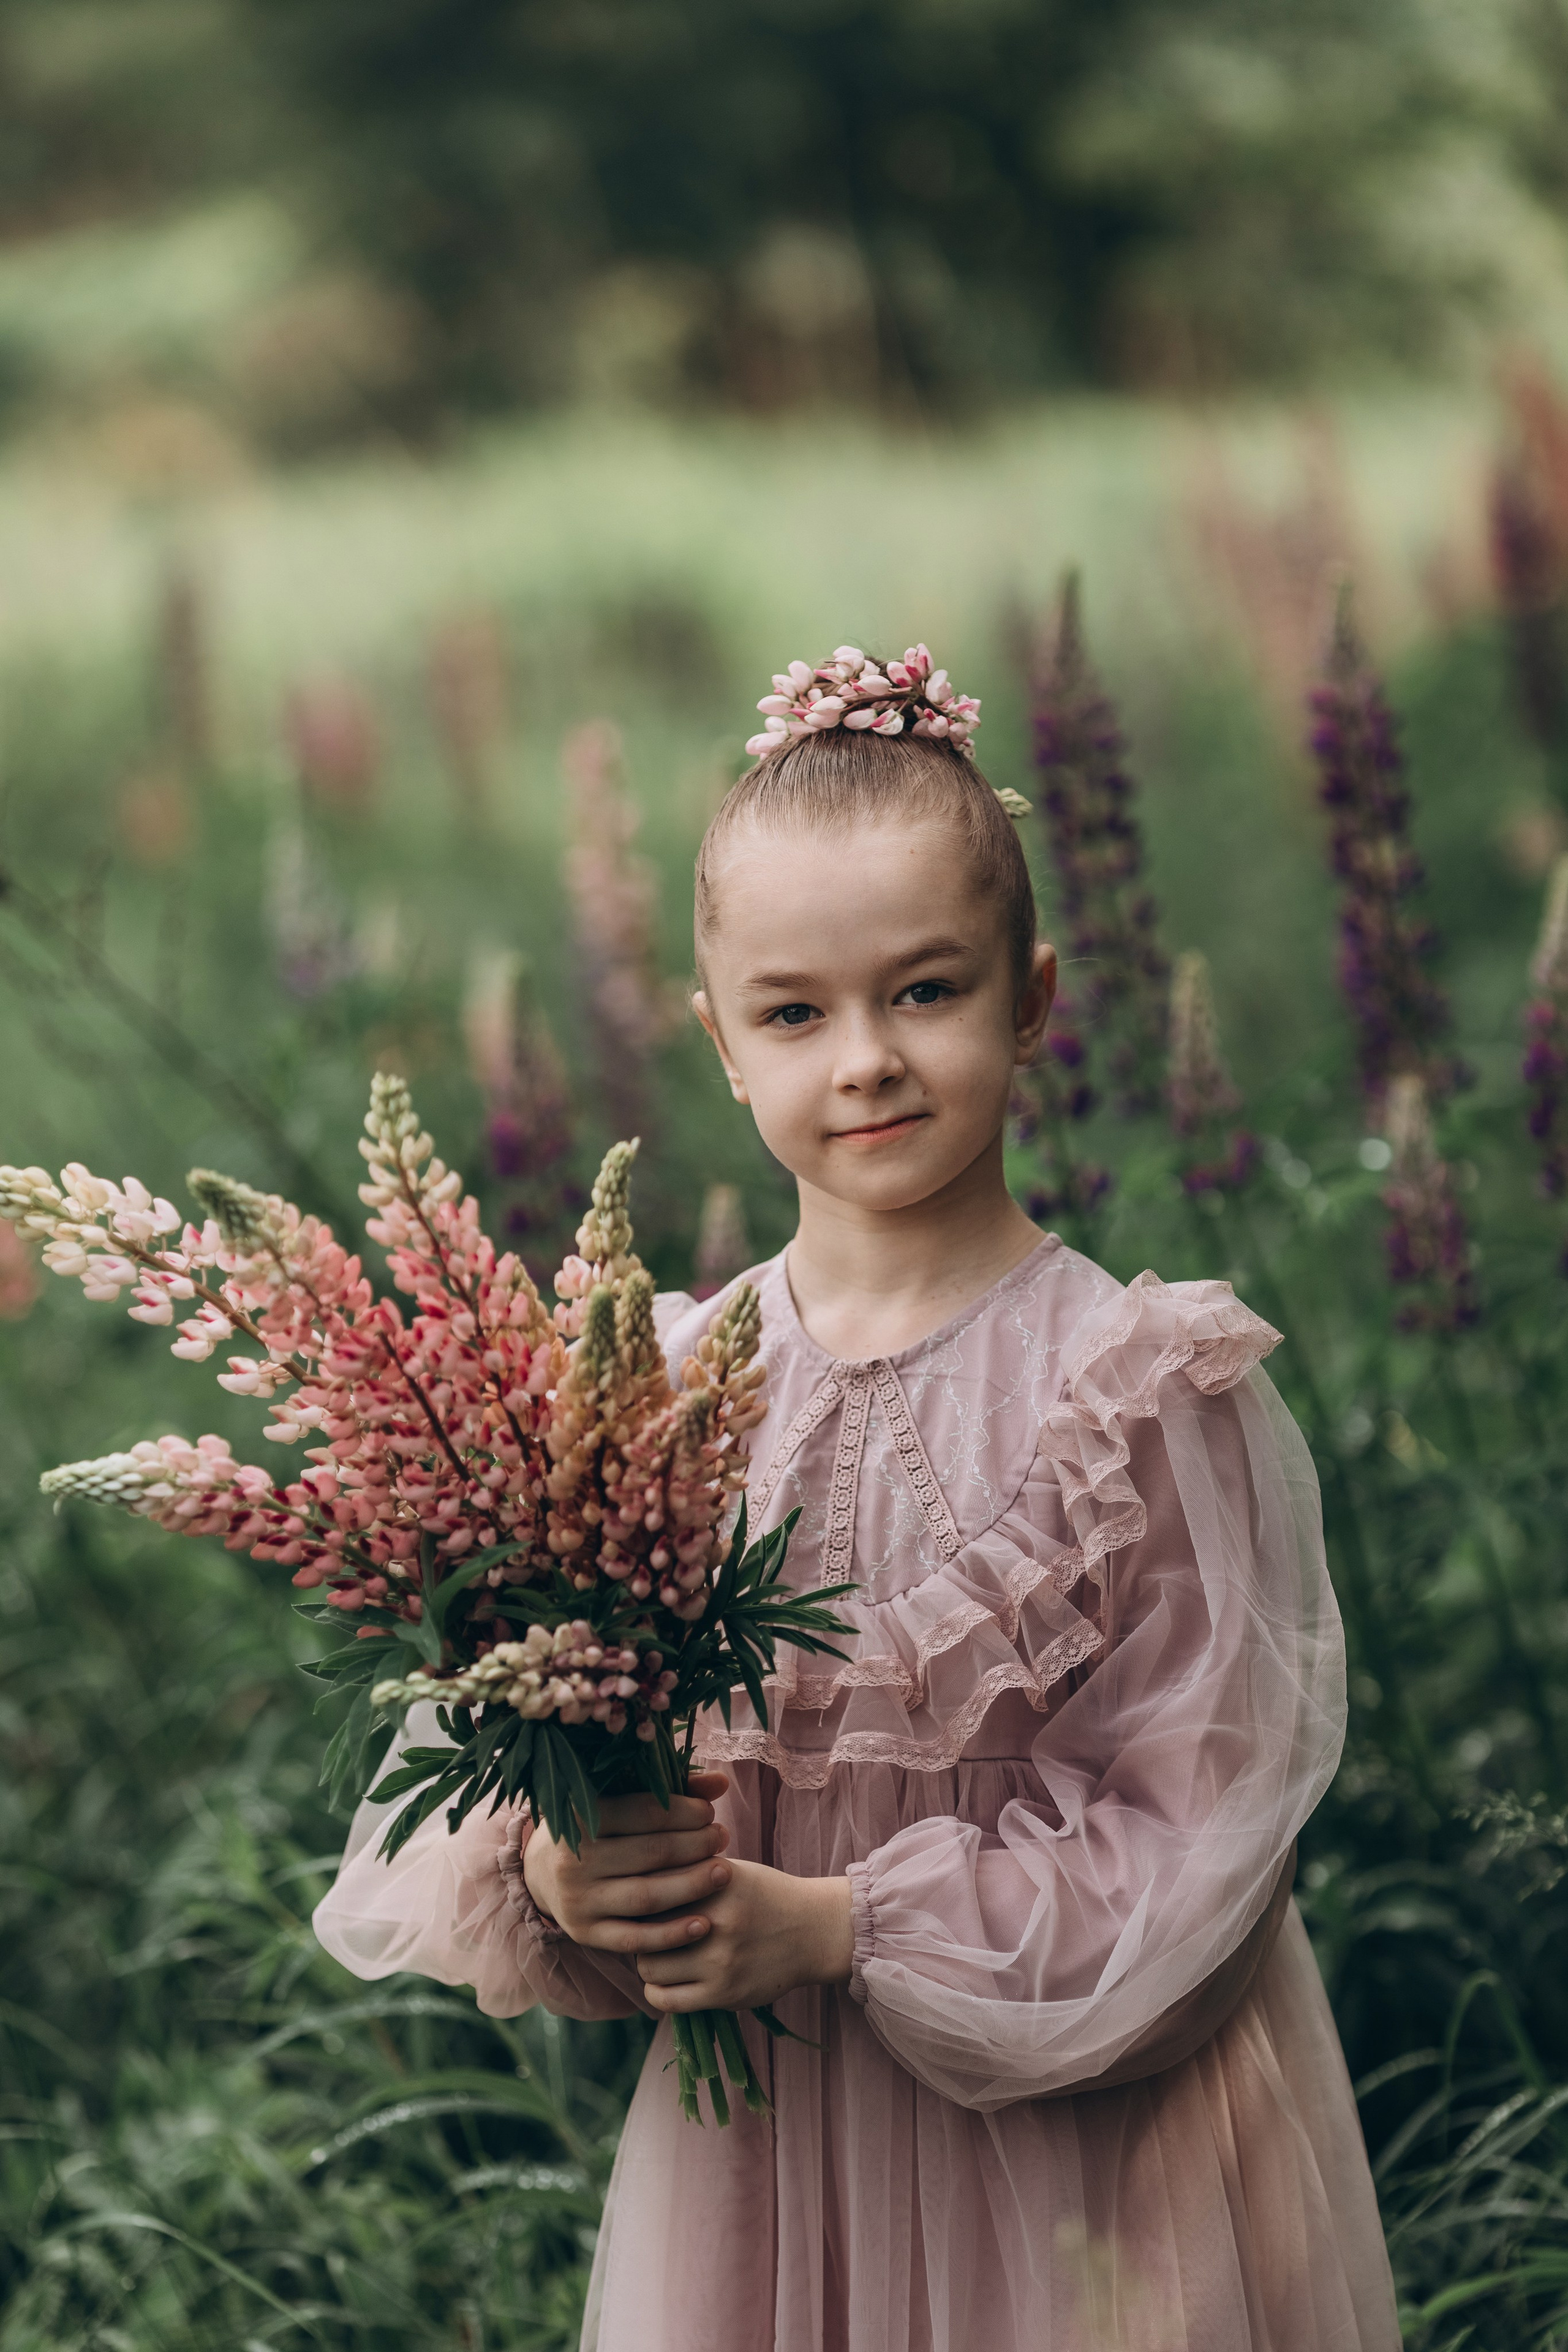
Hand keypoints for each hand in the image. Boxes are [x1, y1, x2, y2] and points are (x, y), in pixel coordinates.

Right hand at [521, 1770, 733, 1958]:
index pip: (643, 1812)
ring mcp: (578, 1901)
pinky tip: (704, 1924)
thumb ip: (670, 1791)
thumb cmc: (597, 1829)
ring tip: (724, 1873)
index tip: (710, 1813)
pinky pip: (635, 1939)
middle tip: (723, 1838)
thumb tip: (721, 1783)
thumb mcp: (620, 1801)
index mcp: (580, 1817)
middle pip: (650, 1854)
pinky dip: (672, 1934)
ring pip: (646, 1896)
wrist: (545, 1872)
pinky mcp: (586, 1934)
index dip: (684, 1812)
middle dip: (695, 1845)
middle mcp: (574, 1860)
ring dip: (691, 1885)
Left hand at [635, 1857, 852, 2013]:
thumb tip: (634, 1880)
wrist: (812, 1931)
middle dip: (639, 1931)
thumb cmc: (764, 1896)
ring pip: (650, 1967)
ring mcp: (720, 1960)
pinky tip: (665, 1980)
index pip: (652, 1889)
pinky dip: (657, 1991)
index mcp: (714, 1881)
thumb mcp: (729, 1871)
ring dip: (647, 1962)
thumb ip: (687, 1873)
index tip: (639, 1900)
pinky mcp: (725, 1993)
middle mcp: (716, 1920)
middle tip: (646, 1932)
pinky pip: (668, 2000)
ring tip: (658, 1956)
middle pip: (644, 1929)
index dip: (638, 1895)